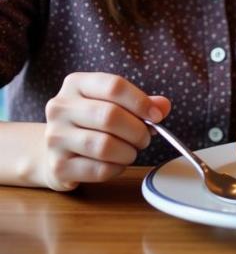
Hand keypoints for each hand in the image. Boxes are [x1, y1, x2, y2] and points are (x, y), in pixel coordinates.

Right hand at [41, 72, 170, 190]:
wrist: (55, 151)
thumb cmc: (91, 122)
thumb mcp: (113, 103)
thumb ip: (141, 102)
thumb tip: (163, 107)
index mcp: (76, 84)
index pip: (114, 86)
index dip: (140, 101)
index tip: (156, 116)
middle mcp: (60, 108)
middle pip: (109, 116)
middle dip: (137, 130)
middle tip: (145, 138)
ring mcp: (54, 138)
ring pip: (104, 145)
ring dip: (128, 151)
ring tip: (132, 151)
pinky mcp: (57, 166)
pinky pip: (99, 169)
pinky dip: (117, 168)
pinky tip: (118, 164)